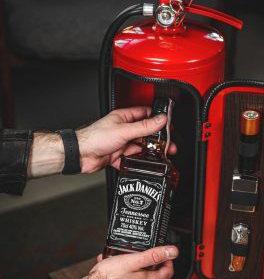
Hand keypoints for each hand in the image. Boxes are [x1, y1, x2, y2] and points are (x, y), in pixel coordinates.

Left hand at [27, 106, 175, 177]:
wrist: (80, 155)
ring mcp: (121, 143)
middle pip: (144, 133)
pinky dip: (137, 162)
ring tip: (161, 155)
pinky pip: (131, 159)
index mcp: (124, 117)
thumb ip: (144, 126)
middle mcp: (123, 129)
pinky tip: (143, 164)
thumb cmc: (95, 137)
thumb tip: (161, 119)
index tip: (168, 124)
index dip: (157, 118)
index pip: (145, 114)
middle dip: (156, 139)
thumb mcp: (124, 130)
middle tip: (169, 144)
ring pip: (139, 147)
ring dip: (149, 152)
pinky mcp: (117, 156)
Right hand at [73, 245, 178, 278]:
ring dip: (131, 265)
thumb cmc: (108, 278)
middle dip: (146, 261)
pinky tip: (112, 265)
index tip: (165, 252)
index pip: (168, 272)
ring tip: (121, 257)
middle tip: (139, 251)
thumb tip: (172, 251)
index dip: (168, 259)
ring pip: (137, 277)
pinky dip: (121, 272)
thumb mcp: (133, 260)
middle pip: (152, 274)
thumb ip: (154, 256)